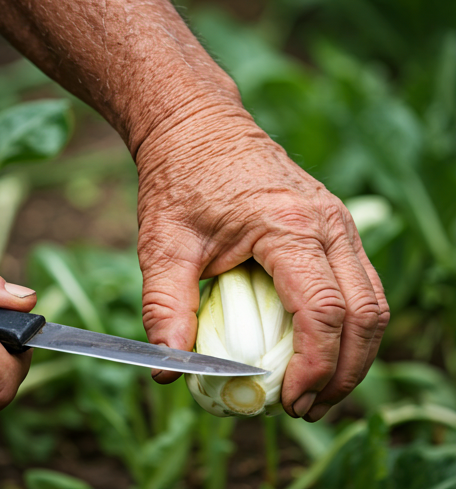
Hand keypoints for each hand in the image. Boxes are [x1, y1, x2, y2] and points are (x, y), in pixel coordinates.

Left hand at [136, 105, 389, 421]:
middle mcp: (327, 222)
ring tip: (320, 388)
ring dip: (354, 352)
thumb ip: (165, 308)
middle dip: (345, 372)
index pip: (323, 312)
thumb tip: (169, 371)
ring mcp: (337, 221)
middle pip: (365, 314)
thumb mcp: (163, 245)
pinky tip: (321, 346)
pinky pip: (358, 284)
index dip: (314, 367)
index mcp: (288, 226)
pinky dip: (349, 324)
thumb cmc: (180, 180)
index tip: (292, 402)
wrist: (198, 128)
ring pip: (372, 301)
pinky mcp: (333, 225)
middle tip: (309, 407)